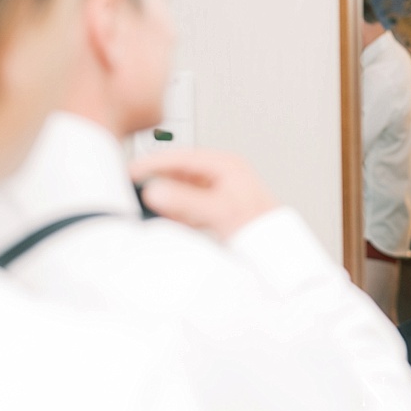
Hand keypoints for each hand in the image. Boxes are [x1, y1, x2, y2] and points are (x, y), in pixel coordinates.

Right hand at [128, 148, 277, 241]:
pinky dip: (176, 213)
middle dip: (158, 182)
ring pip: (182, 191)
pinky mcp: (216, 209)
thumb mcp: (218, 210)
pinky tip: (168, 221)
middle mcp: (221, 175)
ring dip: (167, 200)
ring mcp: (219, 192)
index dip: (155, 163)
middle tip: (135, 188)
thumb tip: (154, 191)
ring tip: (149, 207)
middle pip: (180, 173)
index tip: (133, 169)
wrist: (277, 253)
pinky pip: (188, 206)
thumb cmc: (260, 227)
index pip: (181, 157)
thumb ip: (184, 201)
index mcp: (225, 164)